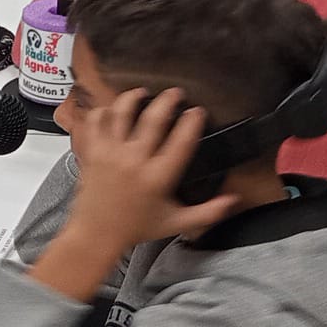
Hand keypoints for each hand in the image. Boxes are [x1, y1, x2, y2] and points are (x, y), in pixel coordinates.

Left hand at [64, 89, 240, 248]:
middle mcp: (134, 161)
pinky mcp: (93, 152)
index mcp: (158, 177)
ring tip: (142, 92)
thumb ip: (208, 212)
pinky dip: (103, 111)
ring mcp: (111, 154)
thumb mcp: (176, 223)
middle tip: (176, 93)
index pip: (181, 141)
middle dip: (168, 100)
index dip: (192, 121)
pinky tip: (113, 109)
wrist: (97, 234)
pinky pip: (95, 121)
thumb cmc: (137, 227)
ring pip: (121, 112)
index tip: (198, 111)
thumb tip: (233, 199)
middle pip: (153, 118)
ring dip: (133, 97)